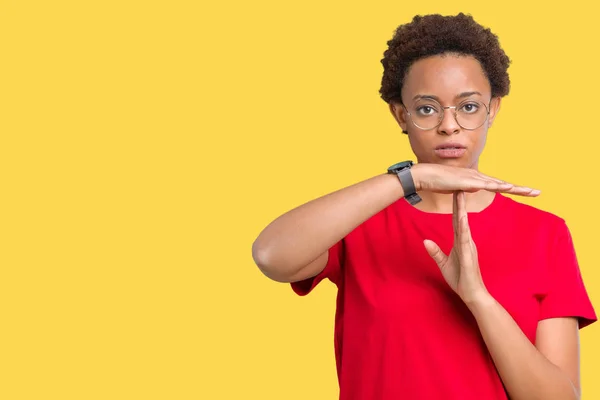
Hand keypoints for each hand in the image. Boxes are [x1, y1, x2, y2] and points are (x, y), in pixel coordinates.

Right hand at [411, 163, 539, 196]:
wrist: (425, 175)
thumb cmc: (437, 181)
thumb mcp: (455, 188)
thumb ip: (465, 188)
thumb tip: (472, 188)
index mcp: (476, 180)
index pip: (498, 186)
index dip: (512, 189)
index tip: (525, 192)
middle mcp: (478, 177)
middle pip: (503, 184)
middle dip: (520, 188)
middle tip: (538, 192)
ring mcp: (474, 178)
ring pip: (499, 184)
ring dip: (515, 188)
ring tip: (530, 191)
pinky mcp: (468, 181)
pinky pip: (486, 184)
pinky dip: (499, 186)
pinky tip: (509, 188)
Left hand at [423, 191, 488, 303]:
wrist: (472, 295)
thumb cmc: (460, 279)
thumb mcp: (443, 264)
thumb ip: (435, 252)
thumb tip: (425, 241)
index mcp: (460, 242)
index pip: (457, 221)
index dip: (455, 207)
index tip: (454, 192)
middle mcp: (466, 241)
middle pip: (462, 218)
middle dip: (460, 202)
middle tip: (459, 185)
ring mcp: (468, 247)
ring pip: (464, 225)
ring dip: (462, 210)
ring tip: (460, 196)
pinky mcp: (468, 255)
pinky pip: (465, 240)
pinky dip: (464, 228)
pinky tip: (463, 219)